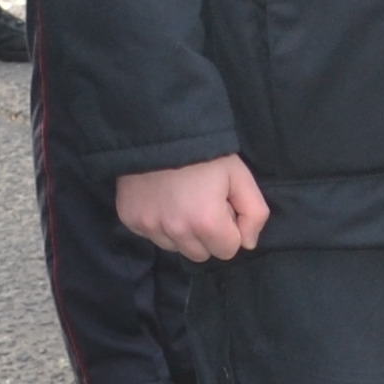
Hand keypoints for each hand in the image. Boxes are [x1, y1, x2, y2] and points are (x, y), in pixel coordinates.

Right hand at [118, 152, 269, 259]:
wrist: (158, 129)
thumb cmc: (205, 152)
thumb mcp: (240, 175)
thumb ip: (254, 213)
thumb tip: (248, 243)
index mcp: (207, 222)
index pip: (227, 251)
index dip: (229, 229)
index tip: (222, 206)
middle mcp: (176, 231)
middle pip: (200, 254)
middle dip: (207, 236)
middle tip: (203, 205)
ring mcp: (149, 227)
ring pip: (175, 248)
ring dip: (182, 233)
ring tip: (181, 201)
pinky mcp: (129, 220)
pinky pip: (151, 236)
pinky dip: (158, 224)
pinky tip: (161, 200)